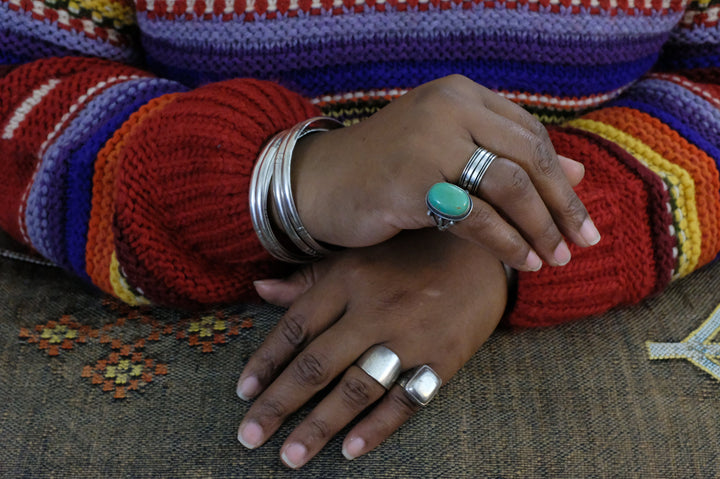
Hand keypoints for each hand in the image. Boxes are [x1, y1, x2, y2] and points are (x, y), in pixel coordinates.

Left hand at [236, 230, 507, 467]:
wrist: (481, 254)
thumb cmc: (409, 257)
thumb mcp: (357, 257)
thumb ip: (309, 278)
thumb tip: (259, 288)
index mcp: (349, 279)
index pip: (296, 327)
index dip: (266, 362)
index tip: (242, 393)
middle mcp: (375, 308)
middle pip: (317, 364)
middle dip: (279, 404)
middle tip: (249, 437)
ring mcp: (411, 336)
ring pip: (357, 388)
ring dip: (320, 426)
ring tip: (291, 457)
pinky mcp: (443, 358)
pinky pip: (406, 399)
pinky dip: (377, 427)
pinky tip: (349, 450)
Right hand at [292, 74, 598, 270]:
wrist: (320, 184)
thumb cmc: (387, 171)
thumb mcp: (449, 154)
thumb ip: (506, 157)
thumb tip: (577, 173)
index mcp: (460, 95)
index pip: (529, 134)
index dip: (560, 178)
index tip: (580, 216)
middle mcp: (449, 108)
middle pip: (527, 157)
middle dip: (561, 206)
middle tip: (583, 243)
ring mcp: (430, 141)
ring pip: (509, 186)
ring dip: (539, 227)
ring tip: (554, 258)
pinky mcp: (414, 180)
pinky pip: (477, 216)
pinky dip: (506, 242)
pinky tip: (521, 261)